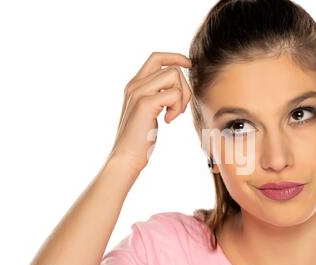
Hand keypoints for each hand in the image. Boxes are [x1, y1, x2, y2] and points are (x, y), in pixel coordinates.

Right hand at [107, 52, 191, 171]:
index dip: (176, 58)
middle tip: (179, 108)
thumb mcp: (148, 111)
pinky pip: (174, 94)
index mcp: (134, 85)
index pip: (157, 57)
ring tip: (173, 115)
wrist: (126, 156)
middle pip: (172, 68)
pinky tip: (168, 120)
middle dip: (185, 87)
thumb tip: (177, 87)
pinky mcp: (145, 103)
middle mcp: (135, 85)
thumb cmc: (140, 139)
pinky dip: (177, 108)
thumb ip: (157, 96)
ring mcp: (139, 93)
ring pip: (174, 76)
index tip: (190, 65)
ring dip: (182, 97)